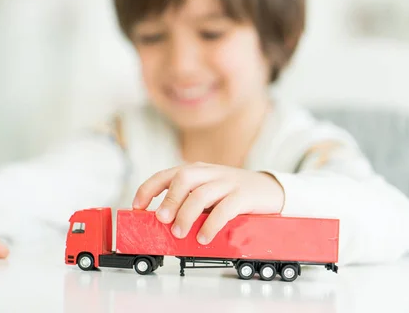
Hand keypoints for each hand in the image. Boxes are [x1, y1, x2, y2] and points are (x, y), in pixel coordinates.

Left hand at [132, 162, 284, 244]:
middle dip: (169, 199)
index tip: (137, 206)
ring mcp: (228, 182)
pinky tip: (204, 237)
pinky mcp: (244, 195)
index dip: (148, 188)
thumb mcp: (208, 193)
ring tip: (180, 233)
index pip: (166, 174)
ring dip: (187, 215)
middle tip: (162, 220)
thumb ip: (188, 201)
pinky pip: (225, 208)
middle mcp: (209, 173)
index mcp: (197, 170)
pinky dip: (211, 224)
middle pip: (183, 178)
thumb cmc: (233, 194)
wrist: (271, 190)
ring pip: (201, 193)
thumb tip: (163, 222)